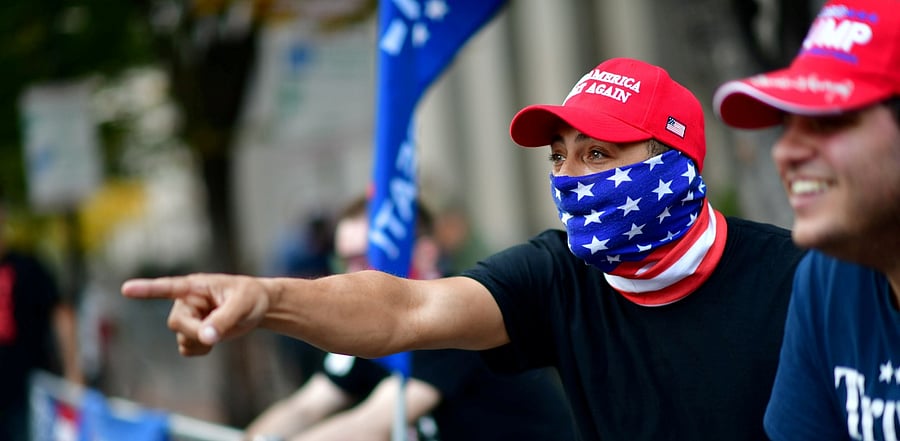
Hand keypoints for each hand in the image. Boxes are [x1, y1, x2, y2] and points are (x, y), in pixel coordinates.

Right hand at [121, 273, 271, 355]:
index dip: (147, 289)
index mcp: (195, 287)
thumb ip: (224, 320)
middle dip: (196, 332)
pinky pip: (187, 350)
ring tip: (222, 328)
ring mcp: (187, 318)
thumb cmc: (250, 297)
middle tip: (217, 332)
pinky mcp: (192, 333)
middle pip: (177, 323)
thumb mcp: (241, 305)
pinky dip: (202, 349)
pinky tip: (215, 338)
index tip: (126, 289)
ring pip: (182, 339)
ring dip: (201, 341)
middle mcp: (186, 302)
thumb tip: (206, 337)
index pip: (167, 287)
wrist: (257, 307)